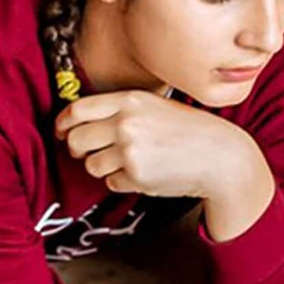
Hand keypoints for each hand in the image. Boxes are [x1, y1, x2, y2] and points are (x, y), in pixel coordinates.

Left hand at [55, 90, 267, 202]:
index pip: (76, 111)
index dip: (63, 124)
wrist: (220, 156)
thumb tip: (81, 124)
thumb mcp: (155, 107)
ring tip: (130, 163)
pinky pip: (112, 182)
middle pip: (77, 140)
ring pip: (92, 165)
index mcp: (129, 101)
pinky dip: (124, 182)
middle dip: (79, 150)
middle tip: (89, 154)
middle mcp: (125, 123)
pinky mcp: (137, 176)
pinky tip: (146, 174)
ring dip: (105, 168)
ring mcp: (130, 150)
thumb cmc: (190, 132)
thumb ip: (121, 110)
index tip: (63, 132)